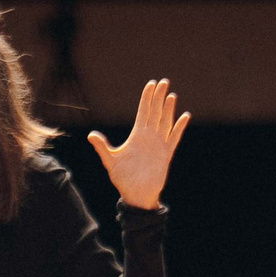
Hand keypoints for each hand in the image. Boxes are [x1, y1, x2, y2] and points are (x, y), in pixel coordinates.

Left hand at [87, 78, 188, 209]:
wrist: (137, 195)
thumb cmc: (123, 179)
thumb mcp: (110, 161)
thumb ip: (102, 147)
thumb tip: (91, 135)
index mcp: (137, 136)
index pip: (143, 112)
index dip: (147, 98)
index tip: (151, 84)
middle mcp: (149, 137)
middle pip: (155, 112)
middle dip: (159, 97)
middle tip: (164, 81)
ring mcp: (159, 145)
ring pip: (165, 122)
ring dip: (168, 109)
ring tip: (171, 95)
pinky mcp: (166, 154)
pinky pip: (174, 138)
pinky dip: (179, 127)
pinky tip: (184, 116)